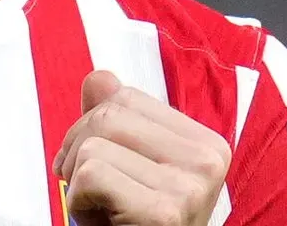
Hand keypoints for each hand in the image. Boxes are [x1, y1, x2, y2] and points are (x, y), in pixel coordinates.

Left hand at [53, 70, 231, 225]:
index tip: (96, 168)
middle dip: (78, 151)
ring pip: (94, 144)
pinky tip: (103, 223)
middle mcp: (208, 160)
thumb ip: (114, 123)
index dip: (92, 128)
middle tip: (93, 194)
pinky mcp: (165, 212)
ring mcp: (190, 187)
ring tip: (104, 210)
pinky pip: (90, 175)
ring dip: (79, 181)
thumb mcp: (127, 169)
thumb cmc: (133, 225)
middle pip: (109, 115)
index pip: (126, 98)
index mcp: (207, 144)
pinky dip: (78, 201)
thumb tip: (99, 77)